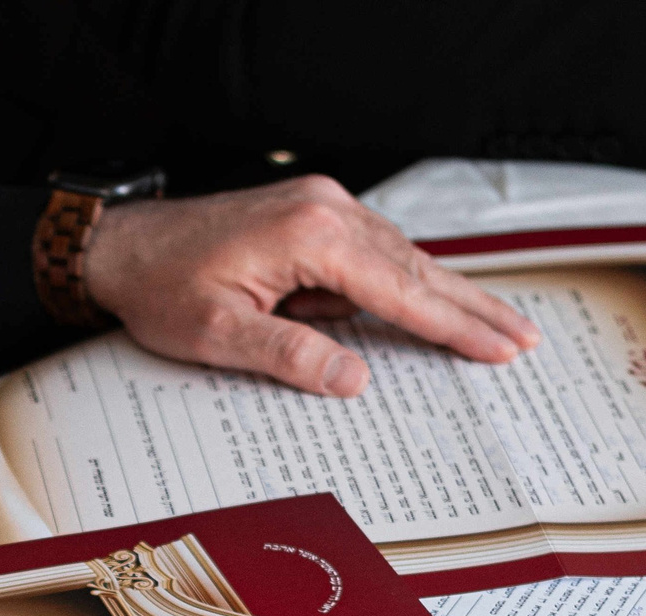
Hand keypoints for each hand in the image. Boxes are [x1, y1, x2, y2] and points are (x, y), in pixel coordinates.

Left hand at [81, 176, 536, 397]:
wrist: (122, 245)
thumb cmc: (161, 287)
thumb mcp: (219, 335)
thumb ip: (291, 356)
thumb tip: (355, 379)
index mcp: (311, 236)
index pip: (401, 290)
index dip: (455, 325)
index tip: (500, 348)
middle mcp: (327, 209)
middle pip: (416, 268)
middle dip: (472, 307)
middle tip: (523, 338)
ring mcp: (322, 206)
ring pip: (400, 258)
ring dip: (443, 295)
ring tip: (493, 327)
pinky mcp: (312, 214)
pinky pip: (371, 254)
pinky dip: (402, 282)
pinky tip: (427, 306)